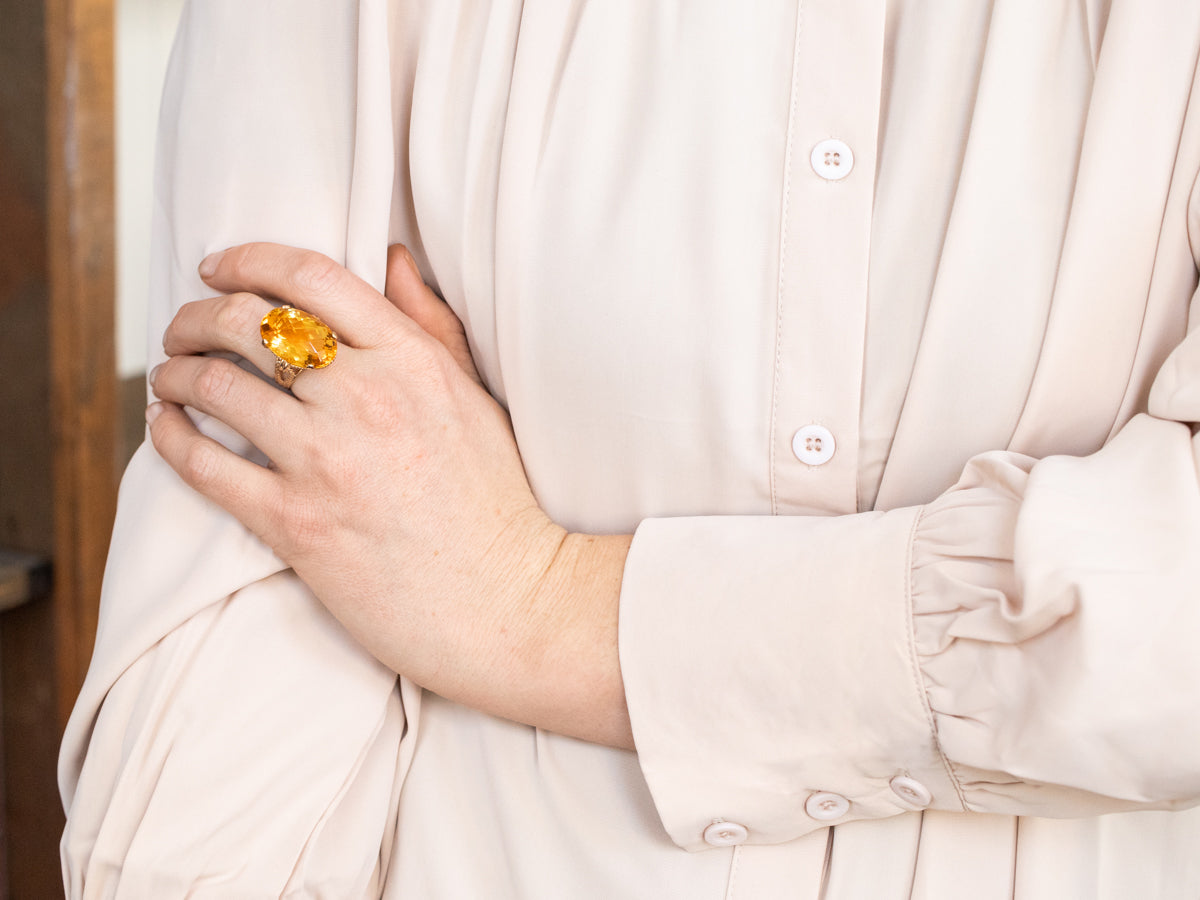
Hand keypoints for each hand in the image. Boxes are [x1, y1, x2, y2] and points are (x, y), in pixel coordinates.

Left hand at [147, 243, 632, 746]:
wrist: (504, 599)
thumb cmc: (496, 500)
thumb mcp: (475, 398)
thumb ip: (431, 325)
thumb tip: (392, 259)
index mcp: (412, 360)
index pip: (310, 278)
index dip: (248, 259)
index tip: (219, 267)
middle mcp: (365, 398)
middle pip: (246, 322)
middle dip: (196, 315)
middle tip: (184, 328)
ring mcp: (326, 460)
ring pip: (215, 385)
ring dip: (175, 372)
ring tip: (170, 376)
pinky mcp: (295, 523)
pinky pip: (204, 465)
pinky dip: (170, 436)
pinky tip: (165, 427)